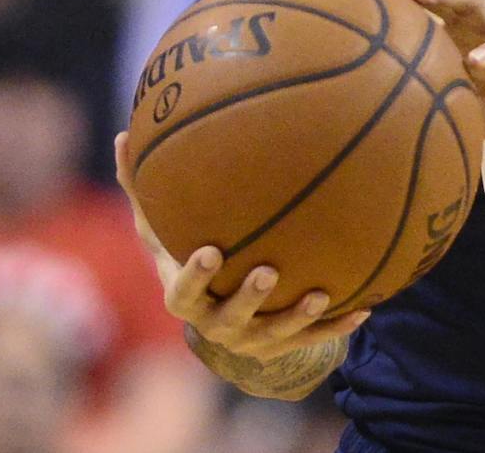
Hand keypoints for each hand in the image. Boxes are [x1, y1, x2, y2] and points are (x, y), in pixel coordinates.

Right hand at [114, 134, 368, 358]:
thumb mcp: (164, 229)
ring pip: (275, 334)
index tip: (212, 250)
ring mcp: (251, 339)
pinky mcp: (284, 347)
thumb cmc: (191, 251)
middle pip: (229, 319)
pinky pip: (314, 339)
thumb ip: (142, 190)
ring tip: (319, 294)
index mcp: (187, 299)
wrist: (223, 311)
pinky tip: (363, 308)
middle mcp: (217, 325)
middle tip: (267, 271)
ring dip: (297, 317)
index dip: (194, 278)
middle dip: (248, 299)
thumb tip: (121, 136)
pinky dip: (337, 326)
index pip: (182, 295)